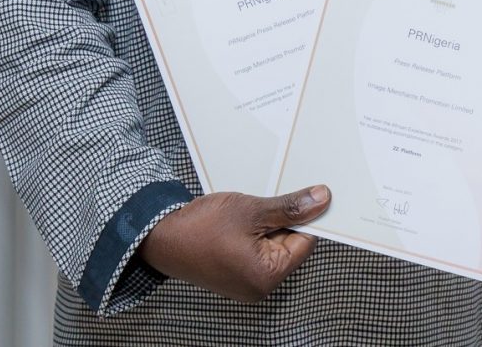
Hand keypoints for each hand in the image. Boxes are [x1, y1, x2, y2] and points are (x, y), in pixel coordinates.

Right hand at [137, 185, 330, 302]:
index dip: (308, 216)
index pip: (305, 241)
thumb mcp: (250, 210)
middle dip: (284, 218)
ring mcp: (247, 282)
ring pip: (273, 244)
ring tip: (249, 209)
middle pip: (289, 244)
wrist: (160, 237)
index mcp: (267, 276)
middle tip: (271, 197)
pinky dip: (255, 231)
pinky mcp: (236, 273)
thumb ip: (289, 207)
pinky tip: (242, 218)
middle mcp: (260, 286)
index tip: (311, 194)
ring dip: (268, 222)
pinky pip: (257, 249)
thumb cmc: (199, 228)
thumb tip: (321, 200)